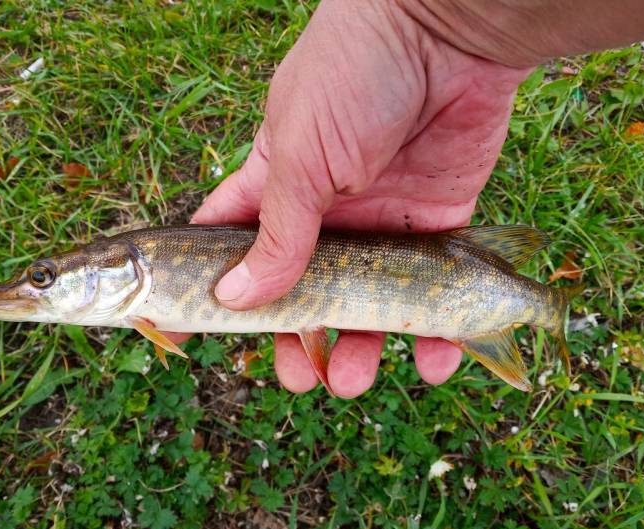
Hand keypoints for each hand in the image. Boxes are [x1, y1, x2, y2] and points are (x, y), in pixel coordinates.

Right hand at [190, 0, 529, 396]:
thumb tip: (234, 298)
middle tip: (298, 376)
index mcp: (276, 188)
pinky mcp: (438, 227)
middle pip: (301, 295)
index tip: (194, 335)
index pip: (231, 249)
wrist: (449, 31)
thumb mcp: (301, 155)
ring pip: (365, 305)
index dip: (213, 293)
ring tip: (351, 380)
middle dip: (294, 341)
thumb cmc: (355, 75)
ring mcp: (382, 225)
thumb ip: (275, 232)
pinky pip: (436, 292)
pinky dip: (436, 332)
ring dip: (359, 350)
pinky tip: (434, 360)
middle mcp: (326, 215)